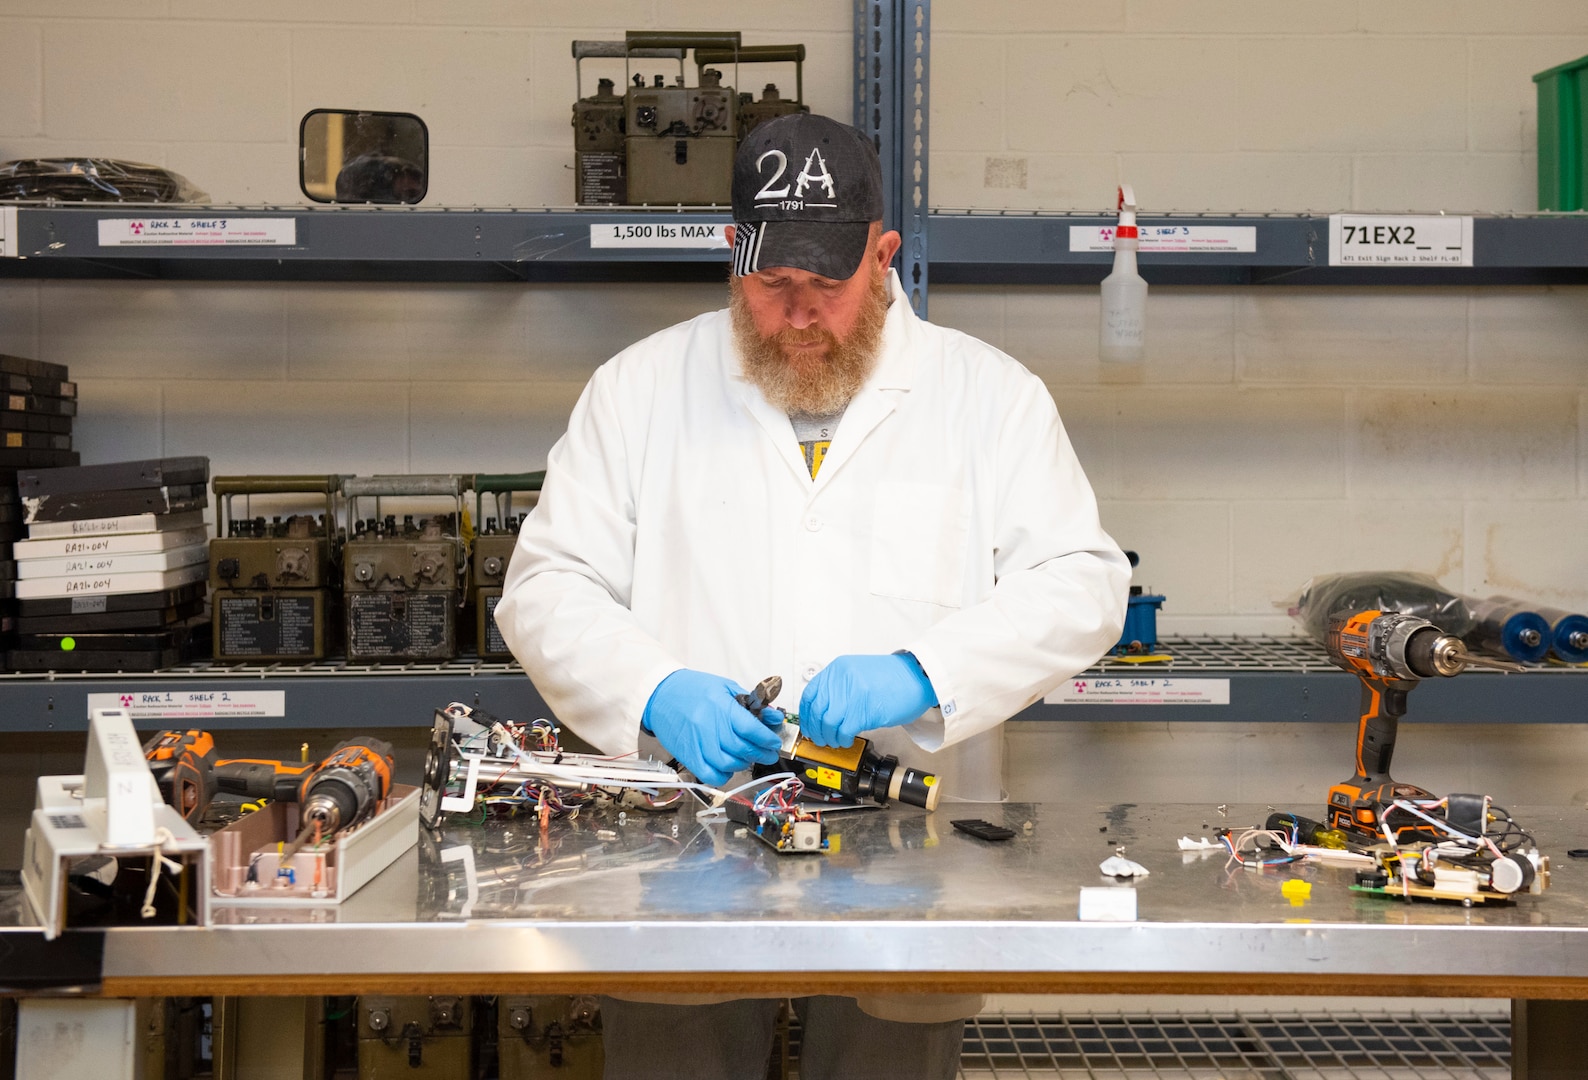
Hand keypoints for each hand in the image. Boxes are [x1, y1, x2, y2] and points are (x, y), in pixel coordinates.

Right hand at [642, 670, 783, 786]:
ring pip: (728, 764)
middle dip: (761, 753)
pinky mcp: (687, 756)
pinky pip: (709, 774)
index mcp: (720, 706)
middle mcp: (708, 726)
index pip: (750, 728)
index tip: (774, 742)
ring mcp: (697, 743)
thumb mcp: (725, 688)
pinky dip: (723, 775)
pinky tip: (729, 767)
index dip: (766, 738)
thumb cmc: (693, 689)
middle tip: (768, 753)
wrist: (661, 694)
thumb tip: (773, 718)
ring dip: (744, 764)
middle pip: (742, 748)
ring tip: (748, 758)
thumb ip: (750, 704)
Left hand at [798, 653, 936, 747]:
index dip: (806, 714)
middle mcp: (842, 680)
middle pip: (816, 710)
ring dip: (828, 737)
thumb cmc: (892, 678)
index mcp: (838, 669)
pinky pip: (843, 730)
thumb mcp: (858, 674)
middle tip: (819, 738)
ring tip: (834, 741)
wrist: (918, 677)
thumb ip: (839, 688)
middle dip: (815, 729)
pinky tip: (846, 740)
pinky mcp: (864, 710)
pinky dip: (842, 739)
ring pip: (827, 722)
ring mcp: (852, 694)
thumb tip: (823, 710)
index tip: (808, 725)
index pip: (810, 694)